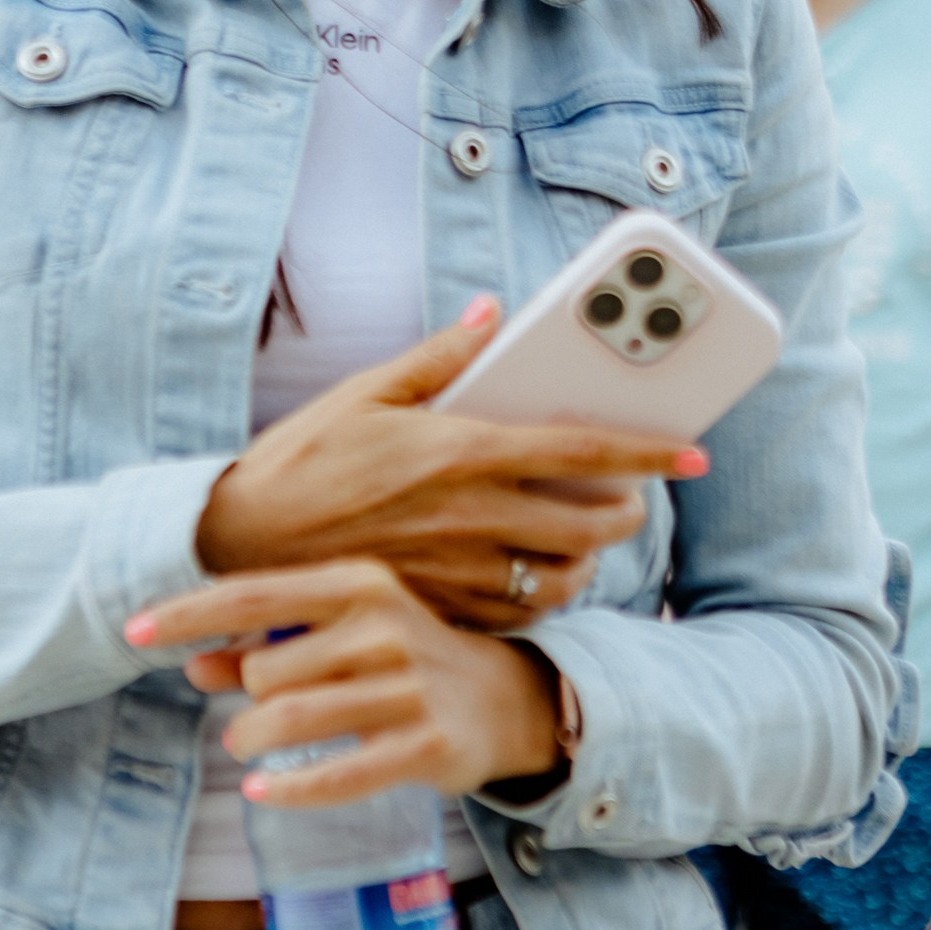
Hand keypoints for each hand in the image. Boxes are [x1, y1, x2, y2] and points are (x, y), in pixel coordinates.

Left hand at [125, 559, 562, 806]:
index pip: (254, 595)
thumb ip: (264, 648)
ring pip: (290, 719)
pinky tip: (261, 792)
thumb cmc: (400, 659)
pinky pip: (337, 774)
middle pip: (265, 670)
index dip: (188, 613)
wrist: (505, 699)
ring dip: (254, 741)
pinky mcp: (427, 744)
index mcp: (358, 585)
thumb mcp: (337, 638)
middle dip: (244, 699)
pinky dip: (289, 788)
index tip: (132, 632)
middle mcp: (384, 626)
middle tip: (255, 714)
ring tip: (251, 748)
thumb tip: (192, 664)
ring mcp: (409, 686)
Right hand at [195, 298, 706, 632]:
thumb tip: (492, 316)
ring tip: (581, 538)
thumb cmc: (300, 462)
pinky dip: (540, 595)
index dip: (647, 452)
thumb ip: (438, 357)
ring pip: (560, 574)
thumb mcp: (364, 393)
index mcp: (459, 449)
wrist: (238, 545)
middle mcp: (467, 513)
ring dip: (586, 558)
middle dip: (625, 510)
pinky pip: (517, 612)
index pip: (580, 449)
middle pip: (587, 521)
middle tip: (627, 498)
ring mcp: (456, 569)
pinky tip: (531, 574)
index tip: (691, 452)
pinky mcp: (438, 609)